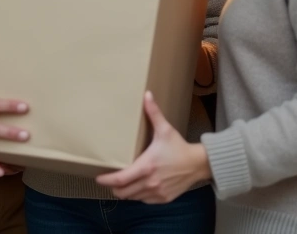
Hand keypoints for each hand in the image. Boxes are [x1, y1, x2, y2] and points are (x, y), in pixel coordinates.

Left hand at [95, 91, 210, 202]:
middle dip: (113, 188)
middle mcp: (149, 183)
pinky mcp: (163, 199)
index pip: (120, 179)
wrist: (198, 164)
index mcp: (146, 167)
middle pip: (122, 193)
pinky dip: (139, 195)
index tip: (98, 178)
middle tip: (110, 180)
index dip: (106, 180)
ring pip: (132, 198)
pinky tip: (139, 186)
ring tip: (123, 183)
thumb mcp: (165, 130)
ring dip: (126, 192)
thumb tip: (146, 94)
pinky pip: (144, 201)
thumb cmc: (179, 147)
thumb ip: (153, 113)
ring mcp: (156, 193)